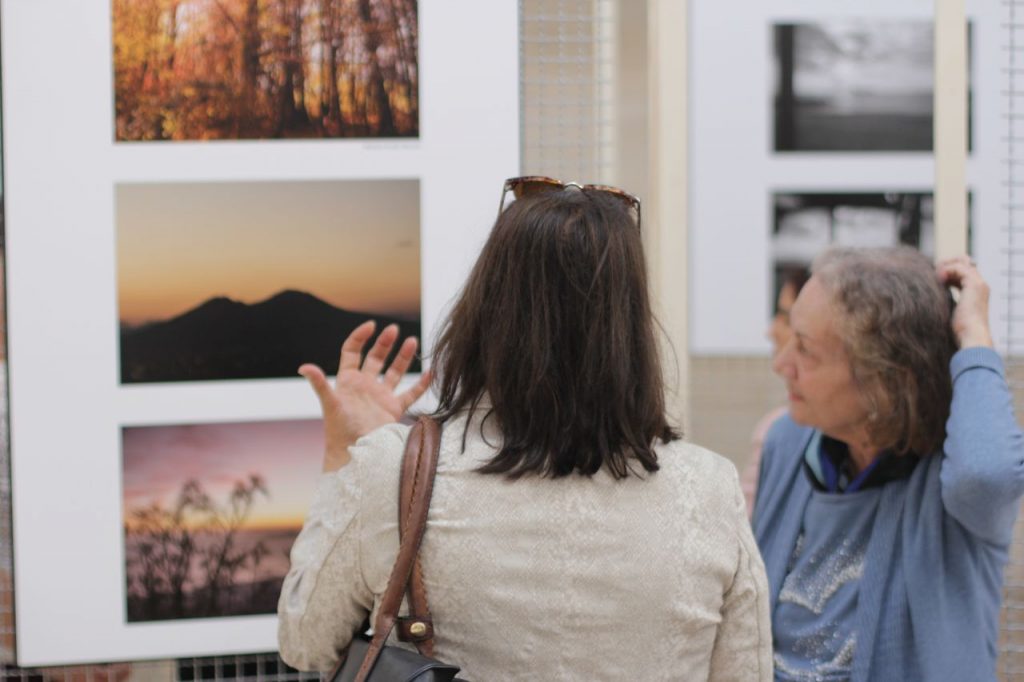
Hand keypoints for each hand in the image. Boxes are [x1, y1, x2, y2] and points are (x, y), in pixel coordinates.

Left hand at [299, 320, 431, 471]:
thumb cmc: (339, 431)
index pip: (352, 351)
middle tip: (394, 330)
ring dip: (403, 357)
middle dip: (384, 342)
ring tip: (413, 341)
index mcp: (347, 381)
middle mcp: (365, 386)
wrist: (355, 455)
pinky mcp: (393, 409)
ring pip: (395, 371)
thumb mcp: (330, 404)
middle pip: (375, 357)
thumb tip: (304, 367)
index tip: (372, 325)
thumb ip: (319, 384)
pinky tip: (430, 372)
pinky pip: (410, 393)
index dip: (360, 337)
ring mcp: (380, 397)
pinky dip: (421, 384)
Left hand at [937, 255, 993, 348]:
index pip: (963, 273)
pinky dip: (946, 270)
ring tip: (933, 274)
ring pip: (961, 263)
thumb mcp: (952, 313)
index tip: (934, 278)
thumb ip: (947, 302)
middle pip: (964, 264)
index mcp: (977, 293)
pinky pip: (959, 268)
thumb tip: (932, 299)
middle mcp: (980, 286)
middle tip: (932, 272)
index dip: (948, 272)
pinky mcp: (974, 284)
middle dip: (946, 265)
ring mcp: (979, 284)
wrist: (971, 337)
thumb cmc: (959, 332)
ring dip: (945, 266)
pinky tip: (937, 278)